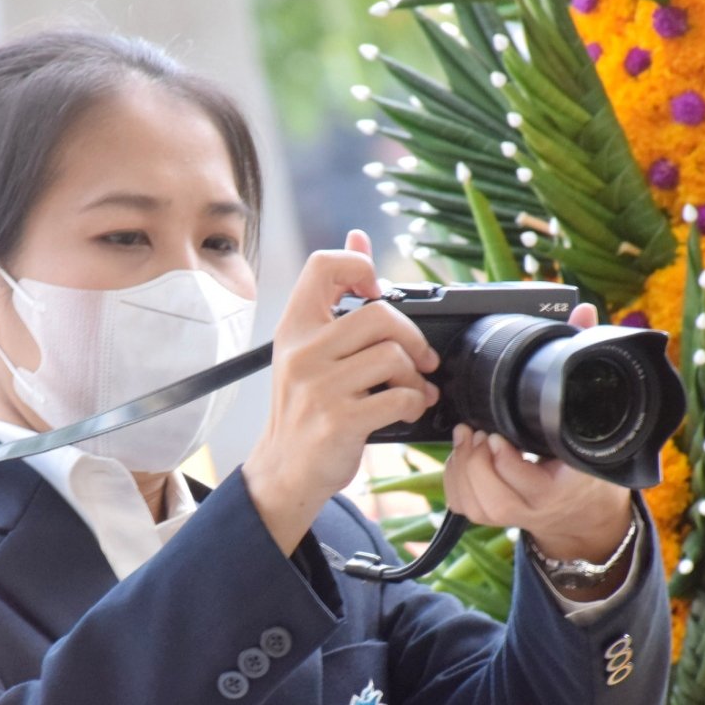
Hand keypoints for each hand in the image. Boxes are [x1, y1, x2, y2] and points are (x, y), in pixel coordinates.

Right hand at [243, 230, 440, 553]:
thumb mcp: (309, 346)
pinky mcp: (339, 420)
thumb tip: (357, 234)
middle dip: (412, 338)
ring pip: (394, 357)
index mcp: (294, 327)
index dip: (360, 265)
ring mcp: (318, 387)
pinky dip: (415, 404)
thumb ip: (335, 293)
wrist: (284, 470)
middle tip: (420, 358)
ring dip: (417, 377)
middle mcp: (302, 352)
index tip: (378, 291)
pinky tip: (408, 409)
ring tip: (415, 390)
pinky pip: (398, 398)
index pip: (325, 265)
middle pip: (379, 314)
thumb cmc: (303, 407)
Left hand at [443, 302, 635, 565]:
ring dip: (463, 469)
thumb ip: (584, 360)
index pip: (529, 482)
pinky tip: (463, 456)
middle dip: (476, 463)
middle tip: (476, 432)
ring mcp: (514, 514)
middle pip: (494, 500)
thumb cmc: (588, 454)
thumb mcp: (593, 411)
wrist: (586, 506)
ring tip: (468, 439)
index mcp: (565, 483)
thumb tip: (584, 313)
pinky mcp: (494, 516)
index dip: (506, 461)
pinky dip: (455, 481)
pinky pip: (464, 506)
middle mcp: (537, 506)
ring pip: (475, 505)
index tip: (498, 436)